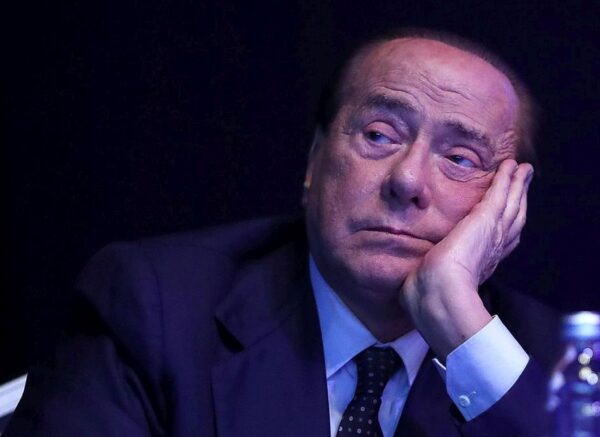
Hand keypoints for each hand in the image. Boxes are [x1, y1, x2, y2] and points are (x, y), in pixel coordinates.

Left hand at [401, 159, 533, 358]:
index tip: (510, 212)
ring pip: (511, 204)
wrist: (438, 292)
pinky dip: (508, 179)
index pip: (500, 238)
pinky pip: (501, 194)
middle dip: (519, 198)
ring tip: (523, 169)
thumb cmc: (430, 294)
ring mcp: (492, 232)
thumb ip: (428, 276)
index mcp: (481, 262)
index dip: (507, 223)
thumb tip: (410, 288)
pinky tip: (511, 166)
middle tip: (524, 180)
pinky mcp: (486, 219)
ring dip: (518, 185)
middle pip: (513, 217)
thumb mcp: (431, 280)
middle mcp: (493, 247)